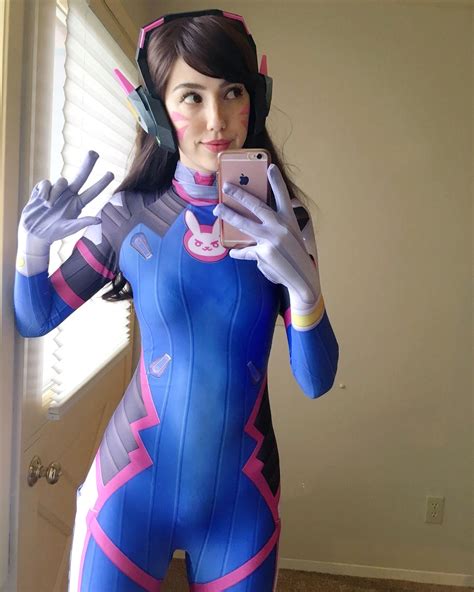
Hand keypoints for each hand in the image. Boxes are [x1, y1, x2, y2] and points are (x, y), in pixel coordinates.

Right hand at [19, 150, 113, 252]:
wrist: (34, 232)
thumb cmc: (53, 233)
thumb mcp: (68, 229)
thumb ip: (82, 223)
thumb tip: (99, 220)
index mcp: (78, 204)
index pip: (92, 192)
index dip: (101, 183)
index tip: (111, 174)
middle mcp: (69, 195)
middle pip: (81, 176)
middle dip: (88, 164)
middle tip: (94, 153)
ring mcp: (56, 191)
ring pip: (61, 182)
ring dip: (56, 193)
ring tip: (49, 206)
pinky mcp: (43, 189)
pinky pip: (46, 183)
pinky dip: (45, 191)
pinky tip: (41, 201)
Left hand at [213, 164, 320, 312]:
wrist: (303, 280)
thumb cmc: (294, 257)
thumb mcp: (290, 238)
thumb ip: (273, 228)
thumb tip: (249, 226)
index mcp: (290, 221)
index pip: (283, 197)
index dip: (276, 182)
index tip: (270, 167)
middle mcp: (281, 227)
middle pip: (257, 206)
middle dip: (240, 194)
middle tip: (227, 187)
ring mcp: (271, 239)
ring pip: (244, 224)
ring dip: (229, 215)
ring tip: (217, 210)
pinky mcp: (263, 253)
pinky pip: (246, 251)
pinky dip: (239, 252)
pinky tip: (232, 252)